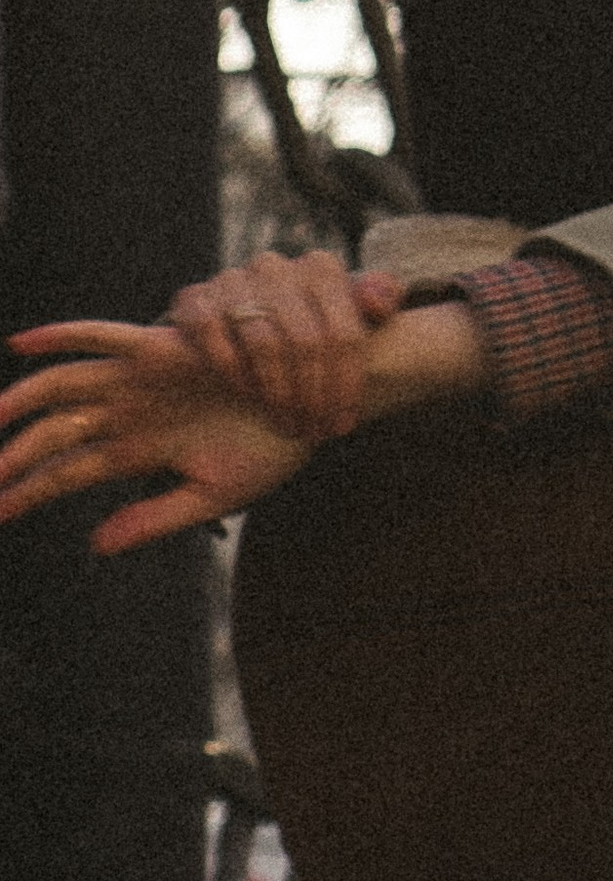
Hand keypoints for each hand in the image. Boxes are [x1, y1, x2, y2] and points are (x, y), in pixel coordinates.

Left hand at [0, 322, 310, 550]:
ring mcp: (136, 381)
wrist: (315, 405)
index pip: (65, 475)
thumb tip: (96, 544)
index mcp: (136, 453)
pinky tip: (20, 344)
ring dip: (17, 405)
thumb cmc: (271, 451)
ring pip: (59, 389)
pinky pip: (97, 336)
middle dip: (10, 457)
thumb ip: (154, 518)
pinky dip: (59, 338)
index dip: (27, 493)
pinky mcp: (154, 350)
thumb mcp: (213, 495)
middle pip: (50, 434)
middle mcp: (126, 414)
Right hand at [166, 247, 403, 441]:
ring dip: (279, 394)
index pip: (344, 333)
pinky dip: (234, 373)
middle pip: (306, 341)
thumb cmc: (308, 328)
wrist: (239, 322)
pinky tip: (250, 398)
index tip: (343, 425)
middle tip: (314, 431)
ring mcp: (233, 278)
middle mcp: (276, 266)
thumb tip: (381, 302)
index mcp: (321, 268)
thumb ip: (378, 299)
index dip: (347, 386)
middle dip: (314, 397)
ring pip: (265, 342)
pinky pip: (214, 337)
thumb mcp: (348, 316)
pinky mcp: (194, 298)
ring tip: (287, 424)